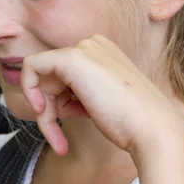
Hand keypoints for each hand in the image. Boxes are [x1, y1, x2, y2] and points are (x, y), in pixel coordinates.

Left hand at [21, 35, 181, 155]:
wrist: (152, 129)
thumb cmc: (132, 123)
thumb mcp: (101, 102)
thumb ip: (78, 94)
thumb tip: (51, 101)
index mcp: (104, 52)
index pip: (66, 74)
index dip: (60, 102)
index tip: (67, 123)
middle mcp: (93, 45)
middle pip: (51, 75)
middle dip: (49, 109)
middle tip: (56, 138)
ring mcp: (84, 49)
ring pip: (41, 77)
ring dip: (44, 113)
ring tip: (56, 139)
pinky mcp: (71, 59)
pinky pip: (31, 67)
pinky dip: (30, 93)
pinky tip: (43, 114)